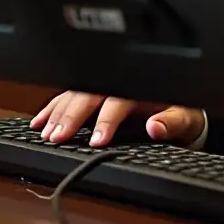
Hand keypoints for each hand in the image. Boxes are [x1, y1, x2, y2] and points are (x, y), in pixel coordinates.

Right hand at [30, 91, 204, 147]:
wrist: (182, 110)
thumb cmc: (183, 114)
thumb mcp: (186, 119)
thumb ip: (173, 123)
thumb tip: (156, 127)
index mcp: (142, 86)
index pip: (119, 100)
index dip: (106, 120)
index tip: (96, 140)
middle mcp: (121, 84)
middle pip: (91, 95)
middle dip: (71, 115)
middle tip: (57, 136)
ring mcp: (106, 87)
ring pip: (76, 94)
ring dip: (58, 112)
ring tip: (45, 132)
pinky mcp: (95, 94)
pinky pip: (70, 97)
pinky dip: (53, 108)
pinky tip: (38, 122)